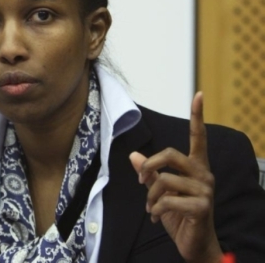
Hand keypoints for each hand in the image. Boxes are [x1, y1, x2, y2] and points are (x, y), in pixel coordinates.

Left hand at [129, 92, 222, 262]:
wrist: (195, 244)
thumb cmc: (180, 215)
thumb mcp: (161, 192)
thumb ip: (150, 173)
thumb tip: (133, 155)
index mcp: (196, 167)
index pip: (198, 137)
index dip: (197, 116)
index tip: (198, 94)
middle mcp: (203, 174)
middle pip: (170, 154)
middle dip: (149, 165)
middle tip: (140, 179)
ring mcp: (205, 190)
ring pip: (164, 180)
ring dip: (149, 196)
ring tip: (150, 208)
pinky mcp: (202, 206)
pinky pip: (167, 200)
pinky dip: (156, 210)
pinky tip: (157, 218)